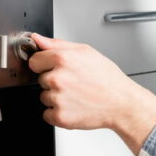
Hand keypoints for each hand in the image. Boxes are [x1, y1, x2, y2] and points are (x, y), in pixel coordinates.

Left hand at [28, 33, 155, 155]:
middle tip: (74, 82)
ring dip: (56, 98)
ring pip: (44, 97)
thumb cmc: (107, 78)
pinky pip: (47, 114)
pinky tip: (74, 106)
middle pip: (40, 80)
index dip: (45, 64)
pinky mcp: (60, 116)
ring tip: (76, 95)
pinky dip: (58, 113)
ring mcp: (57, 98)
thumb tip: (36, 39)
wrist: (122, 103)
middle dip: (53, 81)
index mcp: (62, 59)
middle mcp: (57, 78)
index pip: (34, 61)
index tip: (56, 69)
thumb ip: (57, 44)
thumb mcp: (85, 51)